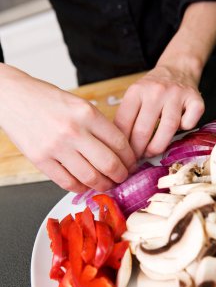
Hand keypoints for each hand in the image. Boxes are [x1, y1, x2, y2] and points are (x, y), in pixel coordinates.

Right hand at [0, 64, 135, 192]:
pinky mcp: (41, 160)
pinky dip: (81, 188)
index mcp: (87, 113)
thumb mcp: (79, 104)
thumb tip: (117, 151)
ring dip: (103, 185)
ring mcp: (56, 147)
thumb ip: (98, 126)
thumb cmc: (47, 100)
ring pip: (91, 178)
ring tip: (106, 184)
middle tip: (122, 177)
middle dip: (121, 175)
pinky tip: (85, 185)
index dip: (130, 158)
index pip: (120, 143)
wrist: (13, 98)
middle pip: (109, 164)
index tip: (131, 163)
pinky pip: (68, 183)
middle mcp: (74, 131)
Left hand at [114, 64, 203, 158]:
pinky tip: (179, 129)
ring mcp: (177, 95)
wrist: (177, 68)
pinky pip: (189, 123)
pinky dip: (184, 129)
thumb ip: (128, 117)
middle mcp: (156, 91)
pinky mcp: (195, 99)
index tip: (123, 155)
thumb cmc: (153, 89)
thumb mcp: (135, 96)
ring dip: (158, 146)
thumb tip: (121, 148)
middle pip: (143, 130)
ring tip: (151, 152)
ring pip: (168, 129)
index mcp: (136, 91)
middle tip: (136, 158)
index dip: (122, 144)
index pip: (124, 123)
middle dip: (138, 150)